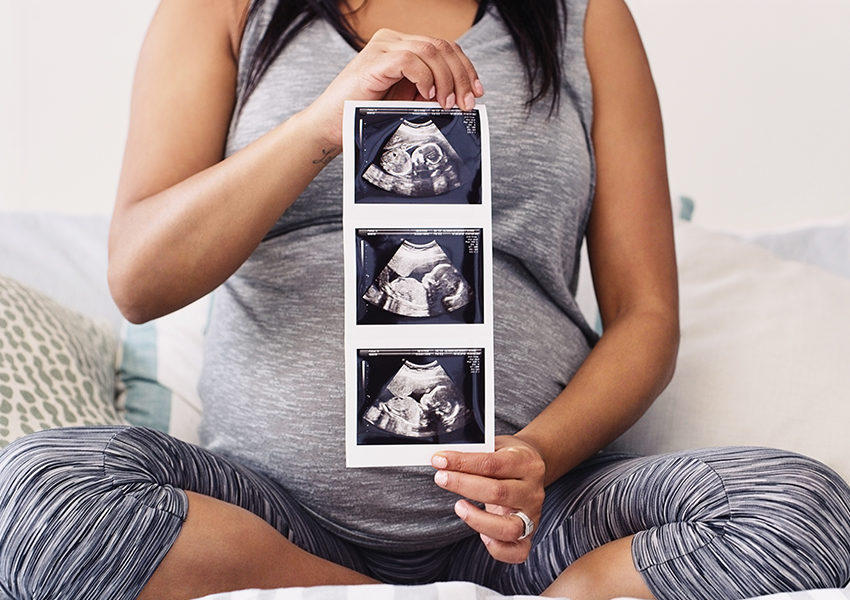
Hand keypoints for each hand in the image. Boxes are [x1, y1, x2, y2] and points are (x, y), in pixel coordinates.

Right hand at [305, 28, 483, 146]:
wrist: (331, 127)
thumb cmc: (364, 117)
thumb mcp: (406, 104)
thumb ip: (429, 95)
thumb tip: (461, 97)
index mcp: (402, 47)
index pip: (444, 48)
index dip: (465, 68)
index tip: (477, 92)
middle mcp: (393, 41)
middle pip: (442, 46)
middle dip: (461, 76)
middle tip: (467, 102)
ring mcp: (383, 47)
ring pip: (431, 51)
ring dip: (446, 79)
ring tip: (448, 104)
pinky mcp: (374, 60)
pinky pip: (410, 60)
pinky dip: (425, 79)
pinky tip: (428, 97)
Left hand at [432, 436, 545, 563]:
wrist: (534, 467)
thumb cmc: (509, 457)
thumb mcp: (497, 445)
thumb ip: (475, 452)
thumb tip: (444, 459)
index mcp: (526, 463)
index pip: (491, 464)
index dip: (462, 462)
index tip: (440, 460)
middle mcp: (532, 491)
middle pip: (497, 492)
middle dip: (463, 485)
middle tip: (441, 478)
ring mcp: (532, 515)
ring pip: (508, 527)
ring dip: (478, 520)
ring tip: (459, 507)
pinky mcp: (529, 535)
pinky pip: (517, 552)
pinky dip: (497, 548)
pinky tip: (481, 534)